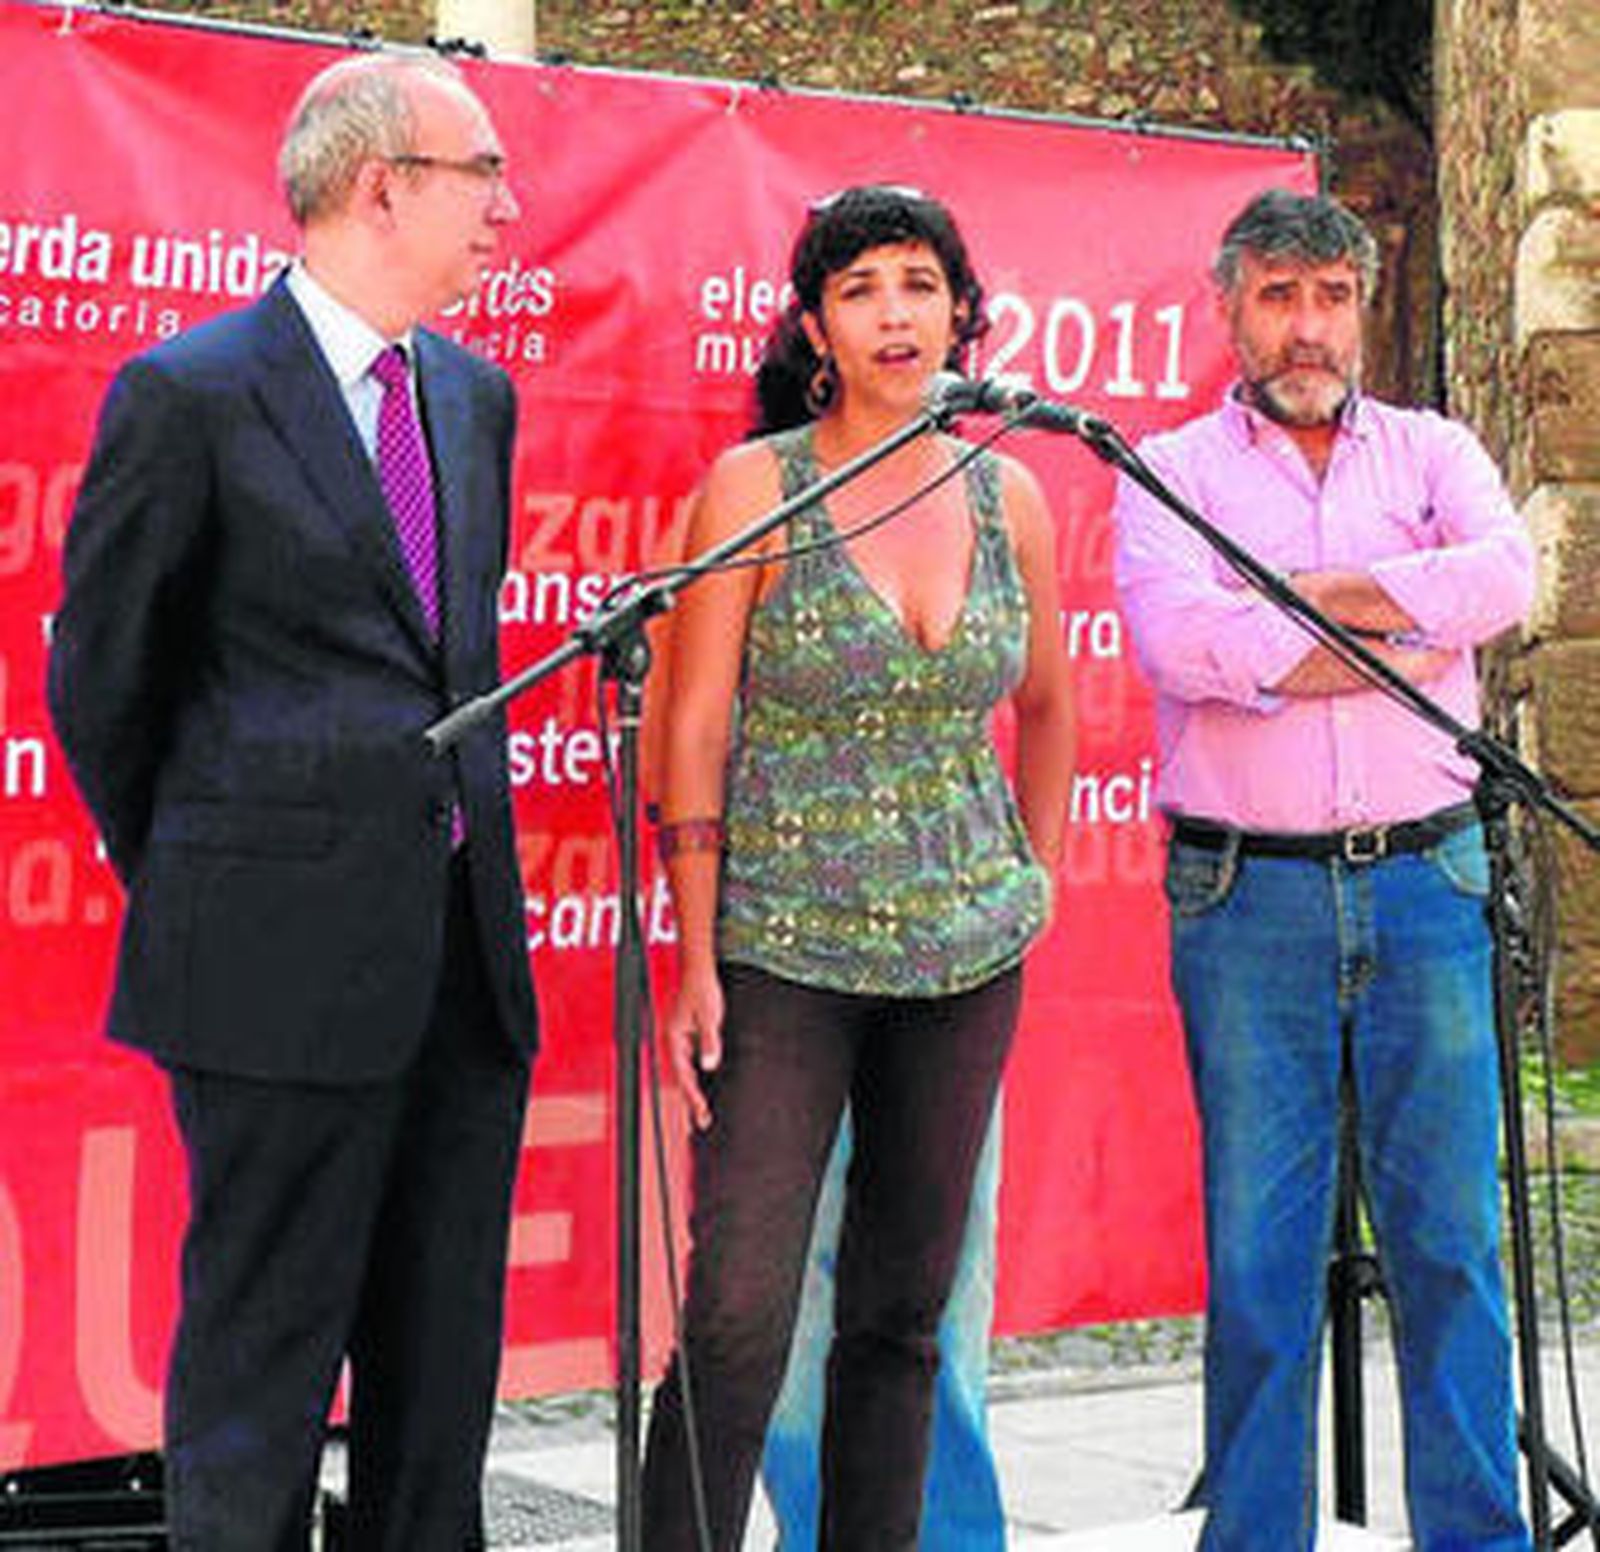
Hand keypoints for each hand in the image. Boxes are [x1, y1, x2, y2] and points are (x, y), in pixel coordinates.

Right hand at [665, 965, 723, 1130]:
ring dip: (690, 1094)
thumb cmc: (702, 991)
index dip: (692, 1096)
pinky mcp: (685, 1038)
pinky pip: (687, 1065)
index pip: (684, 1075)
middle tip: (699, 1124)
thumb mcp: (710, 1017)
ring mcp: (678, 1041)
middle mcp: (673, 1042)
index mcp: (674, 1039)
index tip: (701, 1113)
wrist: (698, 972)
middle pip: (681, 1079)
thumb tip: (709, 1064)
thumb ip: (709, 1041)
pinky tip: (697, 1090)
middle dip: (689, 1103)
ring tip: (698, 1115)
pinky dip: (692, 1080)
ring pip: (683, 1073)